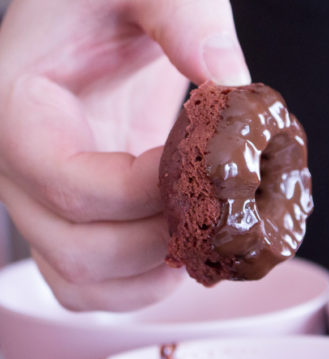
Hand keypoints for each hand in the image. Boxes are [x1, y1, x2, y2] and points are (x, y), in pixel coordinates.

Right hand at [0, 0, 250, 310]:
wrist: (103, 8)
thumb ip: (185, 18)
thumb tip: (231, 81)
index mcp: (19, 108)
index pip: (64, 180)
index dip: (140, 190)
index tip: (199, 169)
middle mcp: (24, 164)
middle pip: (74, 247)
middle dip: (154, 241)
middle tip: (211, 214)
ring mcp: (50, 195)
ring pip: (79, 280)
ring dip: (146, 277)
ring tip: (199, 245)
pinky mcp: (83, 210)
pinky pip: (91, 279)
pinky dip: (136, 285)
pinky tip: (180, 254)